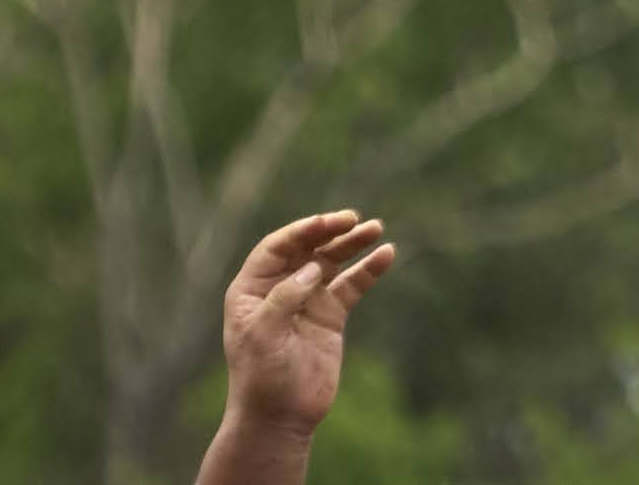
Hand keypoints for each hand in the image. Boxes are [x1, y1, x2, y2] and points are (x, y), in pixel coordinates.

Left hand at [217, 210, 394, 433]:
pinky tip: (386, 255)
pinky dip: (368, 270)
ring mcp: (307, 300)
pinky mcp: (330, 316)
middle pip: (308, 248)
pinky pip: (352, 285)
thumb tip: (314, 267)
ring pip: (332, 262)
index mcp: (252, 289)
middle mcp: (280, 288)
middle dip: (330, 231)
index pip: (278, 247)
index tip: (328, 223)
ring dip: (353, 244)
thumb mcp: (262, 334)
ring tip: (376, 229)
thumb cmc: (260, 377)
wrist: (279, 418)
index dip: (302, 231)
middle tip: (354, 220)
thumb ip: (285, 296)